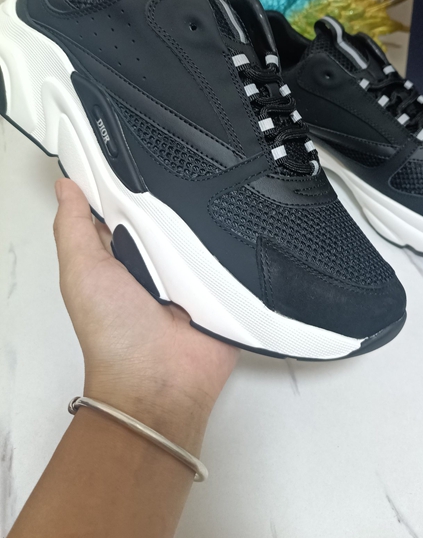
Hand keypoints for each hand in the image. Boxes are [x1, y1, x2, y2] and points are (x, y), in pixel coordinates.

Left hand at [53, 178, 237, 453]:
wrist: (160, 384)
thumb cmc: (113, 335)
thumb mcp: (82, 273)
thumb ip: (72, 229)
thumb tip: (66, 187)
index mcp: (123, 256)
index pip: (129, 206)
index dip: (133, 181)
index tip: (144, 152)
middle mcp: (158, 263)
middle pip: (172, 214)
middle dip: (177, 197)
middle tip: (186, 175)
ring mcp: (192, 276)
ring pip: (205, 232)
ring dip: (209, 223)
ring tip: (214, 205)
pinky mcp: (223, 290)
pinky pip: (235, 259)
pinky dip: (237, 249)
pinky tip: (242, 229)